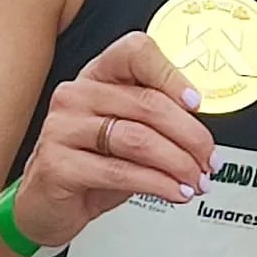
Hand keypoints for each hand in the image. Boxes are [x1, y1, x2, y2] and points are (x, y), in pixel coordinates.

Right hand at [9, 32, 215, 248]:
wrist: (46, 204)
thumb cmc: (91, 163)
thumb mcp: (127, 133)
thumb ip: (158, 119)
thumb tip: (204, 123)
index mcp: (98, 76)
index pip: (136, 52)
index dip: (172, 75)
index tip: (197, 103)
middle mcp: (77, 95)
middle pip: (148, 104)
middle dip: (191, 136)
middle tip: (210, 159)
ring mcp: (63, 128)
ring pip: (139, 140)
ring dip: (179, 164)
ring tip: (196, 179)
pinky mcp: (57, 164)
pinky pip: (121, 172)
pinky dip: (158, 184)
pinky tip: (175, 192)